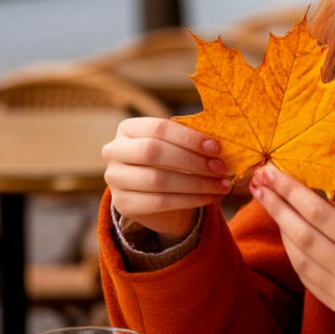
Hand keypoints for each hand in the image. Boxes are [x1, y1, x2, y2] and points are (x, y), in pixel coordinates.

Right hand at [102, 116, 231, 236]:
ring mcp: (115, 179)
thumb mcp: (178, 146)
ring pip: (157, 180)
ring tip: (220, 184)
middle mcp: (114, 151)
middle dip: (191, 160)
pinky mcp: (123, 204)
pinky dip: (189, 200)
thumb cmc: (171, 162)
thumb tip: (218, 146)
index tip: (215, 147)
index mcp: (128, 128)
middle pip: (153, 152)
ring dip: (195, 183)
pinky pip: (160, 202)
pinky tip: (209, 197)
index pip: (158, 128)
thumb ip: (192, 142)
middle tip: (220, 167)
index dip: (188, 137)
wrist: (156, 197)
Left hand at [249, 165, 334, 333]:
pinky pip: (309, 280)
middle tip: (258, 182)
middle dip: (277, 206)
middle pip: (303, 236)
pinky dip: (296, 255)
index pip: (320, 214)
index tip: (272, 171)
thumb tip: (314, 198)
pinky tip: (289, 234)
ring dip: (282, 229)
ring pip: (301, 259)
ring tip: (269, 203)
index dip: (291, 191)